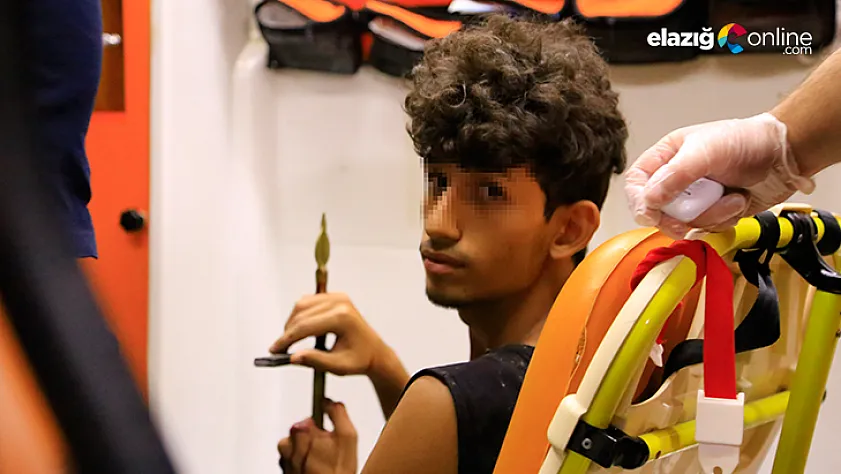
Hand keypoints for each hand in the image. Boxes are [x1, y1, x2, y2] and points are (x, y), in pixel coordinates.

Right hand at [270, 293, 391, 377]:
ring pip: (302, 304)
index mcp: (342, 318)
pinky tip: (299, 330)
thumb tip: (292, 357)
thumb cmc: (360, 359)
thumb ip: (315, 360)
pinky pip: (308, 301)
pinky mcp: (335, 297)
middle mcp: (340, 303)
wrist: (375, 352)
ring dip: (292, 322)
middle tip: (279, 348)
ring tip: (289, 341)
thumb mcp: (338, 366)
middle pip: (301, 313)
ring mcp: (338, 297)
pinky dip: (299, 315)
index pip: (305, 326)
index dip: (286, 339)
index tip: (274, 350)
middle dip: (287, 331)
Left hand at [278, 400, 357, 473]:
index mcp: (300, 430)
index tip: (326, 433)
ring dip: (305, 452)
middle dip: (312, 439)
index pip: (307, 419)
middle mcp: (287, 444)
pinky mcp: (284, 472)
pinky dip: (301, 464)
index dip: (320, 428)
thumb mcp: (348, 436)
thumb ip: (338, 414)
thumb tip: (330, 402)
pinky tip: (313, 470)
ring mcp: (284, 460)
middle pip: (299, 432)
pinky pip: (291, 462)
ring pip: (294, 448)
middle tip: (326, 451)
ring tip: (319, 463)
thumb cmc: (337, 471)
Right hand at [624, 113, 815, 237]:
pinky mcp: (715, 213)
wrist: (785, 155)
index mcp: (667, 158)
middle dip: (678, 216)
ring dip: (711, 214)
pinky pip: (707, 229)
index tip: (652, 214)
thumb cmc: (746, 140)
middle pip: (658, 210)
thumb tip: (649, 200)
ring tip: (731, 196)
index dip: (640, 200)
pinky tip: (737, 201)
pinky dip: (724, 219)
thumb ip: (675, 175)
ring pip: (684, 222)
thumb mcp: (705, 151)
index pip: (637, 183)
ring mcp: (696, 198)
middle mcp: (677, 180)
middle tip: (688, 219)